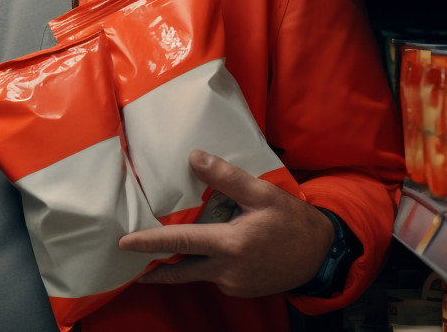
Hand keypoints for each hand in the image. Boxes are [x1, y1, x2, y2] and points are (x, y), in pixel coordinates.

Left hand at [116, 150, 331, 298]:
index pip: (180, 243)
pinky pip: (214, 276)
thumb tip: (194, 157)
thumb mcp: (262, 193)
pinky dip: (203, 265)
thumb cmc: (293, 221)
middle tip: (127, 259)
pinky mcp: (240, 290)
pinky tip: (202, 251)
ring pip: (197, 273)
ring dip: (179, 264)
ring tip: (157, 252)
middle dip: (153, 266)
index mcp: (230, 245)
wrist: (321, 256)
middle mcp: (227, 270)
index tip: (125, 243)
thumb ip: (226, 177)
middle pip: (180, 269)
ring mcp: (234, 284)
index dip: (149, 243)